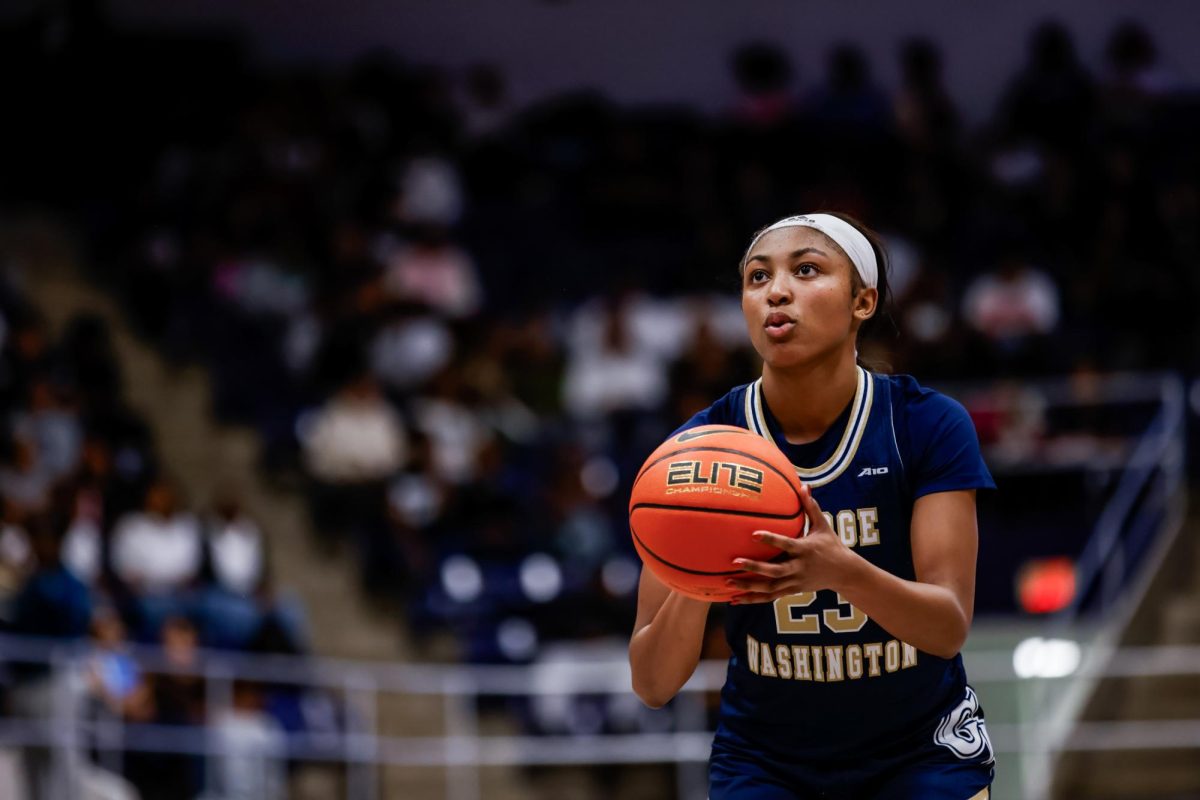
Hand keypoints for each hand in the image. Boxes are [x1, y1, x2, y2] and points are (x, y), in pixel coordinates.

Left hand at [725, 482, 855, 603]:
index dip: (771, 540)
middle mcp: (799, 568)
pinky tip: (735, 599)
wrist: (844, 573)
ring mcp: (795, 582)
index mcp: (805, 550)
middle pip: (775, 571)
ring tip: (727, 582)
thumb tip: (804, 485)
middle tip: (735, 562)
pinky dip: (753, 599)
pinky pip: (770, 597)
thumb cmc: (831, 545)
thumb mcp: (823, 525)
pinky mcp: (792, 591)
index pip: (786, 544)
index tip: (753, 533)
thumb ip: (811, 507)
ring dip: (748, 587)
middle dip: (755, 568)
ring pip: (770, 588)